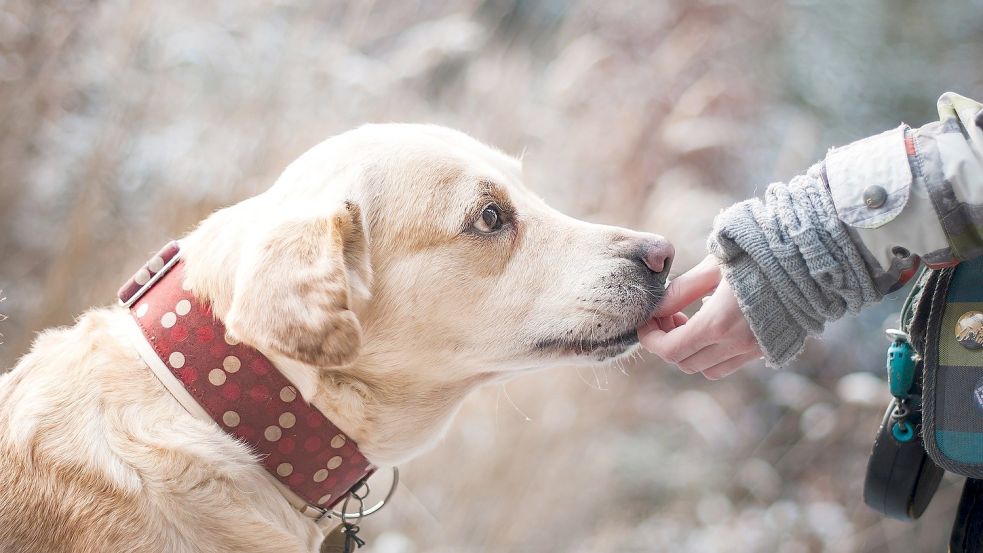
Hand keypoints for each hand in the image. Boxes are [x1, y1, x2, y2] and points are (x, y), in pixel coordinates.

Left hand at [638, 255, 762, 378]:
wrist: (809, 259)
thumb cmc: (757, 254)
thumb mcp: (713, 266)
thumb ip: (681, 290)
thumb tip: (656, 308)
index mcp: (718, 324)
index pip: (670, 350)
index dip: (650, 338)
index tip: (646, 321)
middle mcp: (736, 344)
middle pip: (684, 362)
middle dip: (668, 342)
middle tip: (668, 315)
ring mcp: (754, 350)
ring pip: (707, 369)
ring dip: (690, 351)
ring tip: (689, 320)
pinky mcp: (767, 349)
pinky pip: (730, 364)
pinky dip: (713, 353)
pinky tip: (715, 324)